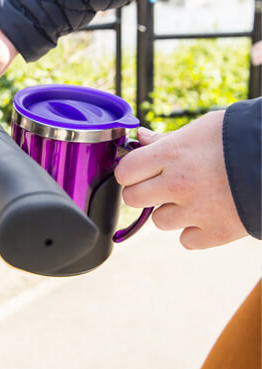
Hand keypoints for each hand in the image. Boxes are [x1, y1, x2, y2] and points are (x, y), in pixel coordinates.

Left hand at [115, 111, 247, 249]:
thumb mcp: (203, 128)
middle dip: (144, 192)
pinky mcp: (217, 232)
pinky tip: (208, 215)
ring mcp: (197, 211)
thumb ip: (168, 138)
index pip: (124, 172)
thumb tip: (141, 138)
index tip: (142, 170)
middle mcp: (179, 184)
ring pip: (159, 221)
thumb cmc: (243, 138)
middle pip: (133, 199)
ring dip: (172, 212)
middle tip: (162, 186)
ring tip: (196, 197)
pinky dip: (195, 232)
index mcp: (172, 155)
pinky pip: (186, 240)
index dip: (131, 171)